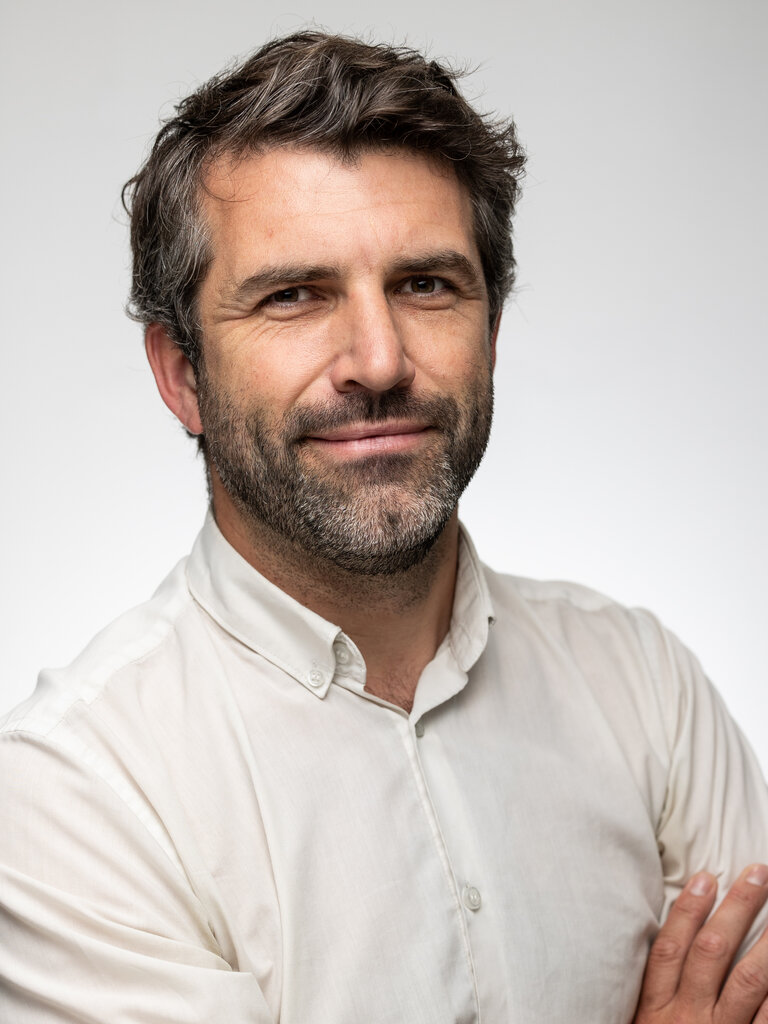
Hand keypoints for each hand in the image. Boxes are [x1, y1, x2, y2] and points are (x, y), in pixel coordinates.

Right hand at [633, 864, 767, 1022]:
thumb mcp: (643, 1023)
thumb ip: (654, 989)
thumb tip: (670, 940)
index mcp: (654, 1008)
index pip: (669, 948)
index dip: (688, 910)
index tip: (706, 878)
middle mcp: (687, 1017)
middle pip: (712, 952)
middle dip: (737, 909)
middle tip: (758, 874)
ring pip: (747, 980)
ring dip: (767, 943)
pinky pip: (767, 1018)